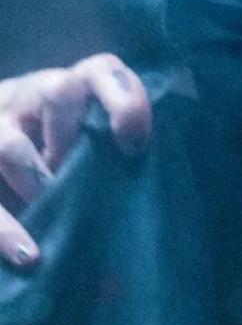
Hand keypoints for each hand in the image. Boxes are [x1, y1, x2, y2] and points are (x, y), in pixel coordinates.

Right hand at [0, 53, 150, 268]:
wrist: (4, 175)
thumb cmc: (63, 162)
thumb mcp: (88, 150)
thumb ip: (114, 154)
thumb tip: (145, 197)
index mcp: (71, 88)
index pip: (102, 69)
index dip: (125, 99)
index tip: (135, 146)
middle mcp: (29, 96)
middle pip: (59, 89)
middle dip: (75, 133)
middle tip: (79, 172)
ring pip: (9, 144)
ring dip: (37, 181)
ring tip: (52, 207)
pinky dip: (5, 230)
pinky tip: (29, 255)